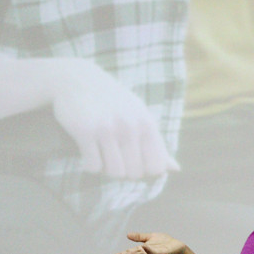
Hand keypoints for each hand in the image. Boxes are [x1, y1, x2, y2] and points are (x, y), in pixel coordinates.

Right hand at [51, 60, 178, 178]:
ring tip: (102, 154)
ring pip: (114, 173)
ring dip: (106, 169)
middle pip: (134, 174)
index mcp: (147, 124)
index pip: (156, 168)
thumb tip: (176, 169)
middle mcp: (130, 126)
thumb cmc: (113, 103)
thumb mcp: (140, 117)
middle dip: (124, 171)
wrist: (77, 79)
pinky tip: (89, 151)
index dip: (145, 171)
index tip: (134, 162)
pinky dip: (90, 165)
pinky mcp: (84, 131)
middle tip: (114, 157)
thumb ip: (157, 144)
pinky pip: (93, 166)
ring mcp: (107, 128)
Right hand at [111, 232, 186, 253]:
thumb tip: (127, 235)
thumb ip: (139, 237)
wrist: (177, 246)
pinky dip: (149, 250)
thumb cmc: (164, 242)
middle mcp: (146, 253)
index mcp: (142, 250)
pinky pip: (154, 252)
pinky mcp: (161, 253)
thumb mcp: (149, 237)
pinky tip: (144, 247)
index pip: (130, 253)